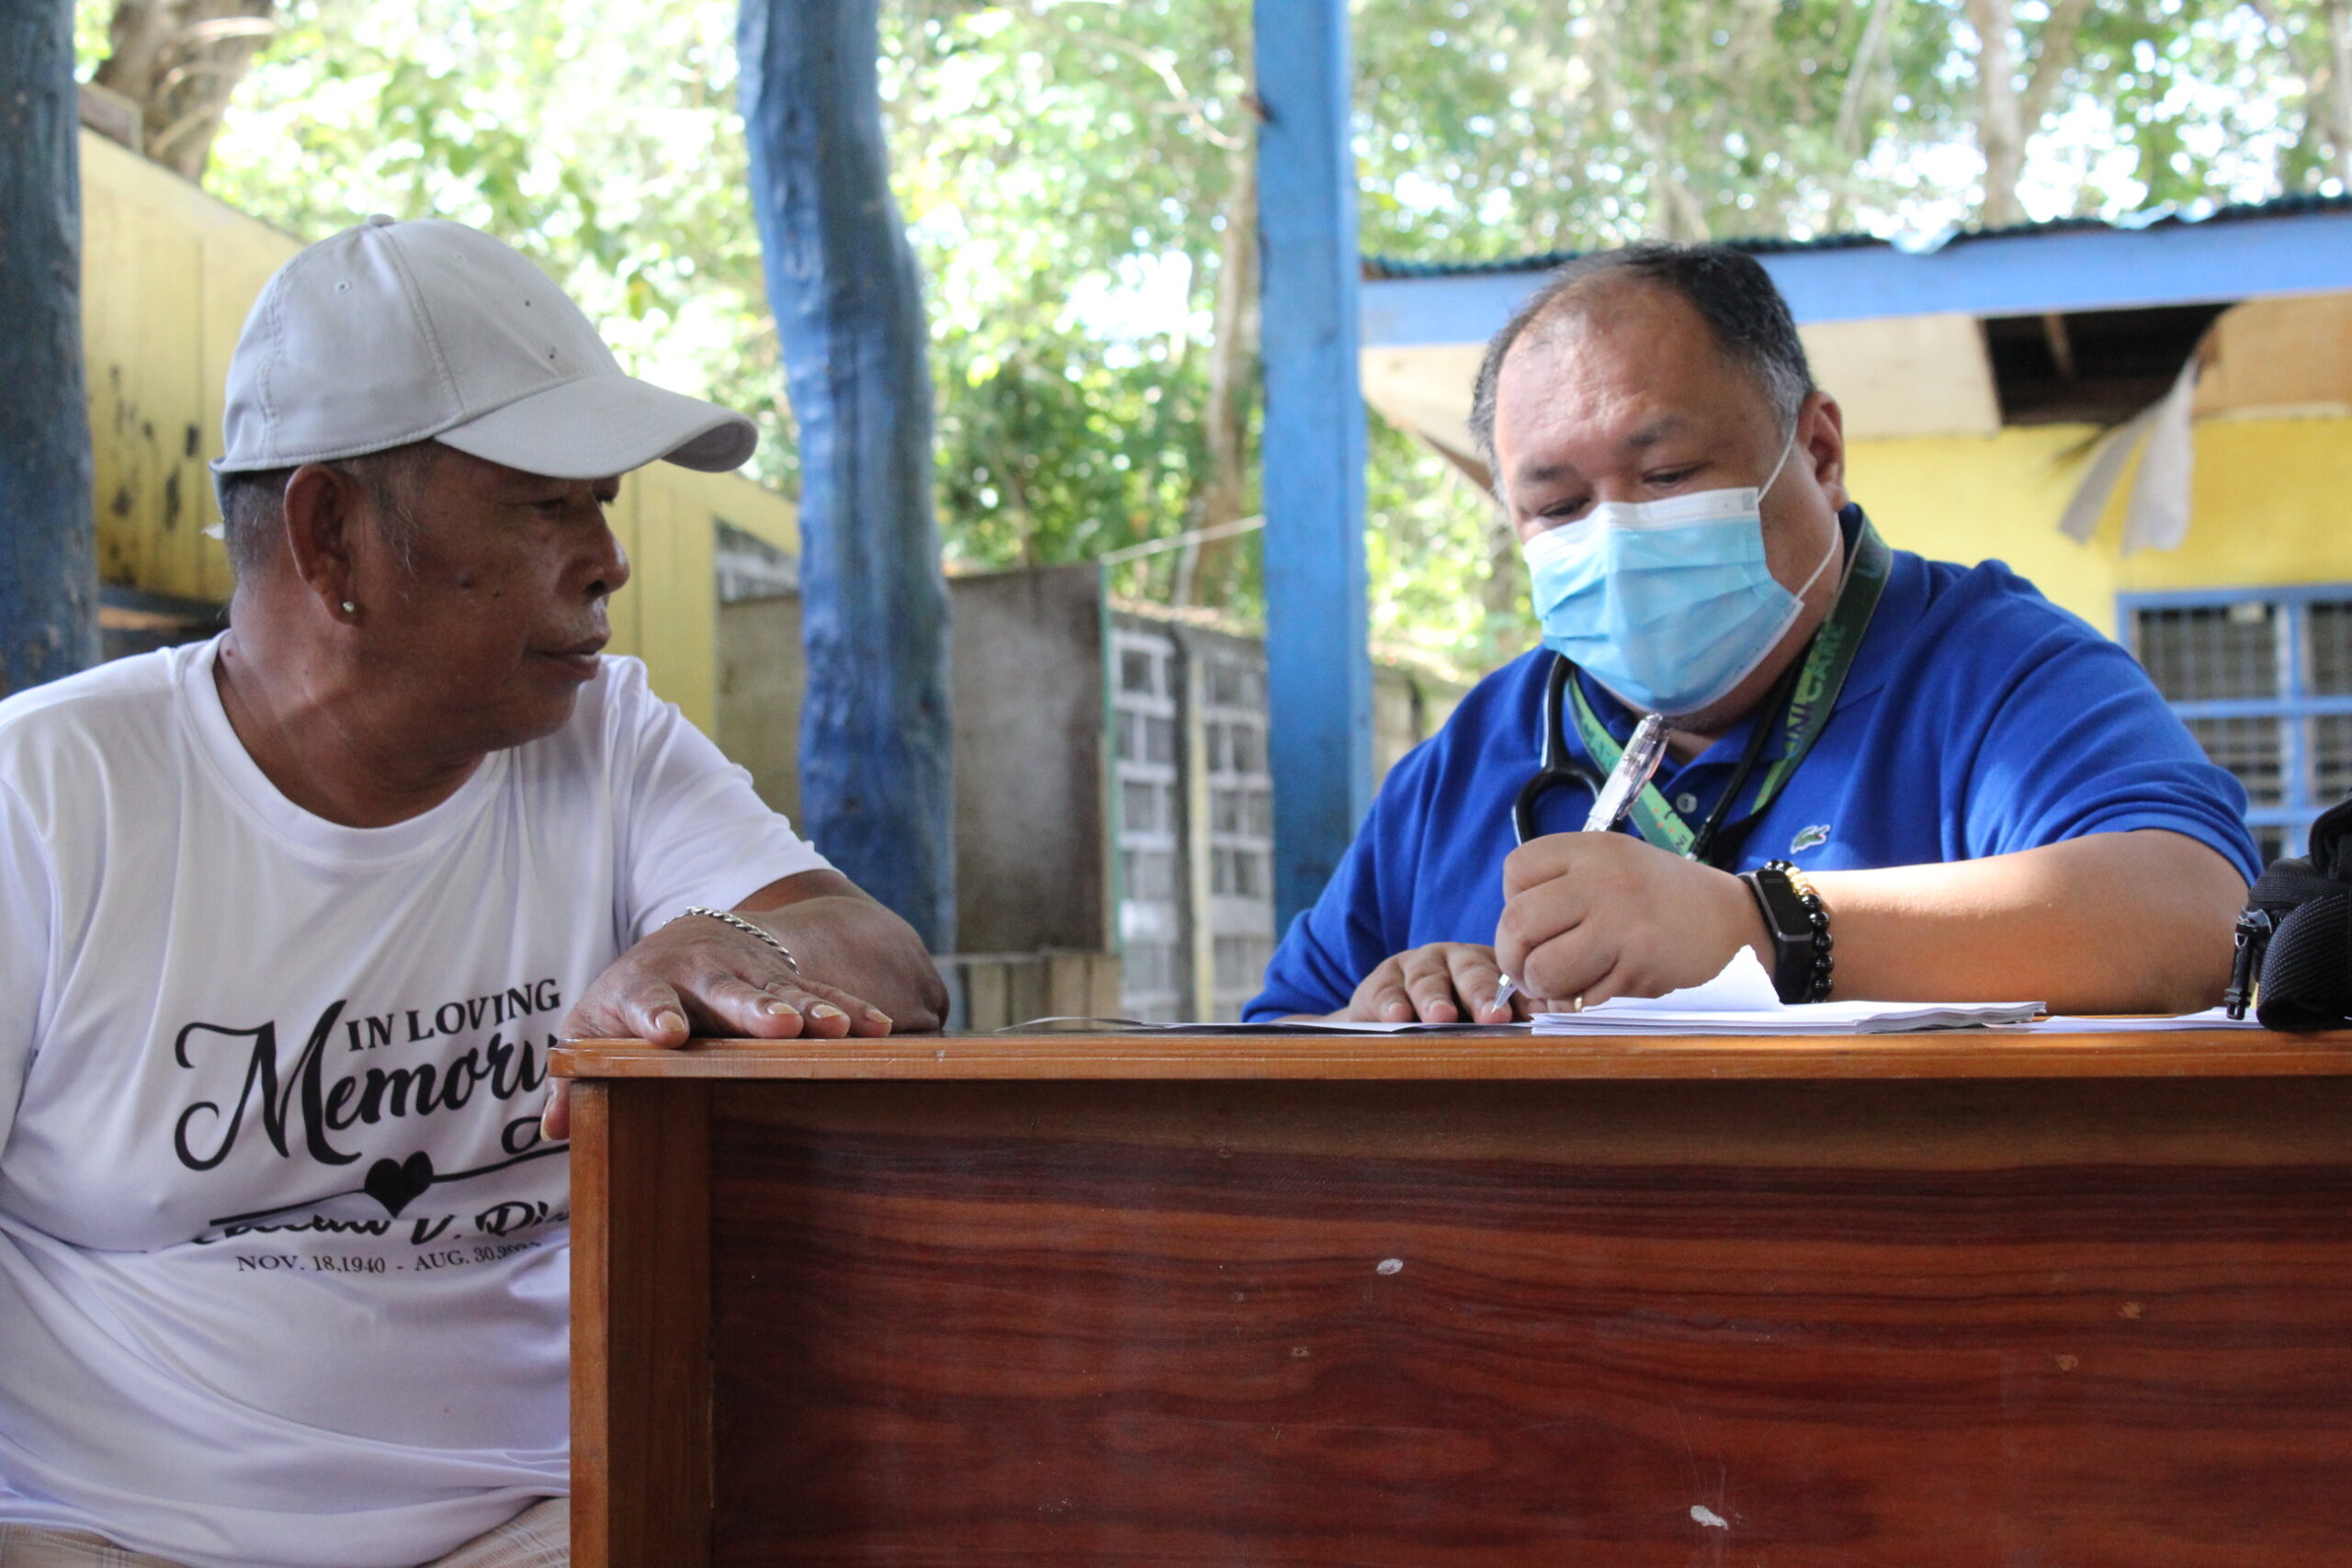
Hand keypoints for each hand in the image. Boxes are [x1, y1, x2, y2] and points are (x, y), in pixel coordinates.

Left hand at [542, 906, 894, 1139]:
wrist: (687, 940)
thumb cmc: (633, 1000)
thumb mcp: (595, 1027)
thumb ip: (576, 1074)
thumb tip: (556, 1126)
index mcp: (645, 986)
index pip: (647, 1000)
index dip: (657, 1016)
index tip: (669, 1036)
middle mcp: (701, 974)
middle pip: (728, 990)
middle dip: (753, 1008)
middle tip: (779, 1025)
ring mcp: (750, 974)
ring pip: (783, 989)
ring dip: (811, 1009)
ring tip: (833, 1031)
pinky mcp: (788, 980)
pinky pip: (823, 994)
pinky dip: (848, 1010)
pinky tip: (874, 1029)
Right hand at [1341, 942, 1521, 1022]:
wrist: (1393, 1021)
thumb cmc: (1452, 1025)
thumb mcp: (1481, 1023)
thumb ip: (1512, 1024)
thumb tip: (1549, 1036)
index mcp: (1490, 969)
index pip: (1508, 979)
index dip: (1520, 999)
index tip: (1532, 1018)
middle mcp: (1455, 960)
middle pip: (1470, 972)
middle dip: (1481, 994)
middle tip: (1492, 1017)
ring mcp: (1416, 966)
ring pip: (1427, 978)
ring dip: (1434, 998)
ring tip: (1440, 1018)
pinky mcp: (1381, 981)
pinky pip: (1385, 991)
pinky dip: (1390, 1004)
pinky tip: (1396, 1018)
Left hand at [1495, 833, 1770, 1006]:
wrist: (1735, 923)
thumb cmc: (1664, 899)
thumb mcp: (1616, 864)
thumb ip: (1563, 885)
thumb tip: (1512, 934)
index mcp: (1592, 849)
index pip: (1516, 870)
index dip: (1511, 903)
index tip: (1533, 923)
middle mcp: (1602, 881)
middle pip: (1517, 922)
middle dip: (1513, 957)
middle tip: (1530, 969)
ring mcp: (1620, 924)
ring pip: (1542, 969)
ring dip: (1543, 987)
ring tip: (1561, 984)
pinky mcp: (1637, 967)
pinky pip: (1581, 998)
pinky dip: (1579, 1004)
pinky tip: (1599, 990)